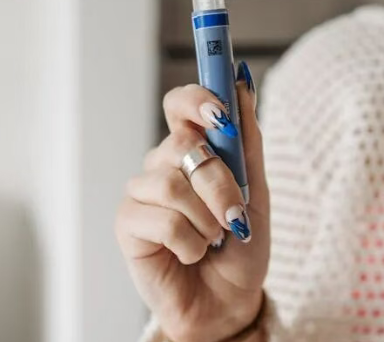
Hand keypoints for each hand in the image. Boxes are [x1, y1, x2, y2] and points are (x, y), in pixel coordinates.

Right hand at [115, 67, 269, 341]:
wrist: (229, 301)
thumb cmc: (240, 248)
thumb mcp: (256, 192)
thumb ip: (247, 141)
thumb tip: (243, 82)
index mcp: (190, 150)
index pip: (179, 105)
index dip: (196, 99)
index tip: (221, 113)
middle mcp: (161, 165)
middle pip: (182, 143)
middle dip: (220, 183)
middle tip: (235, 214)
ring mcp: (141, 192)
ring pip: (172, 183)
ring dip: (207, 220)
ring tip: (212, 240)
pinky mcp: (127, 223)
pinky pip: (163, 219)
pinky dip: (190, 243)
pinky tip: (190, 254)